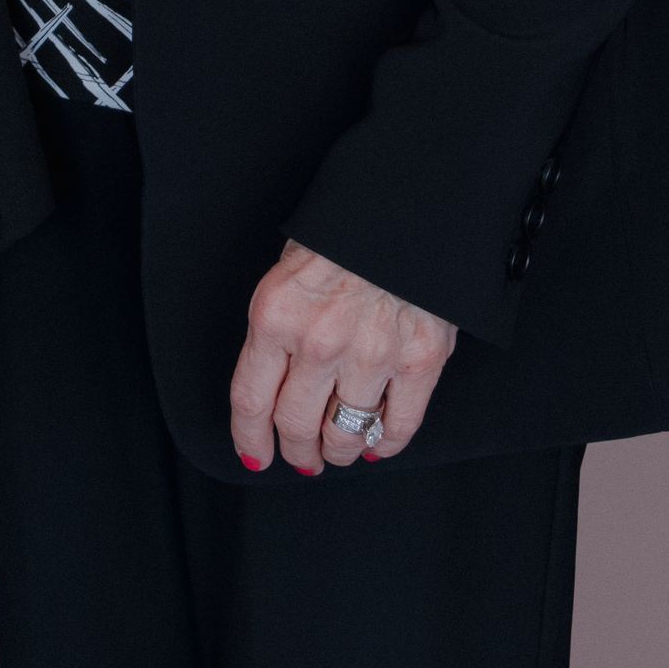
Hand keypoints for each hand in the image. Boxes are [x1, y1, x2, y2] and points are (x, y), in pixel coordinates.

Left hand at [228, 240, 455, 473]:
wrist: (402, 212)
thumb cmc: (339, 240)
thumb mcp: (286, 276)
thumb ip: (277, 333)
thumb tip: (271, 390)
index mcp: (276, 316)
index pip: (251, 399)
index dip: (250, 437)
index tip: (255, 454)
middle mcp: (319, 342)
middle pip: (294, 424)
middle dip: (295, 449)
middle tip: (301, 456)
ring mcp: (371, 355)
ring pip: (344, 434)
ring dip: (337, 451)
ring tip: (337, 450)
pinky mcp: (419, 362)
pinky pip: (398, 426)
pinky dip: (384, 444)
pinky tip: (375, 443)